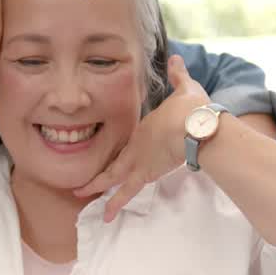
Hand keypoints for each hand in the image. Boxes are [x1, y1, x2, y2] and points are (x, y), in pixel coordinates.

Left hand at [73, 54, 208, 221]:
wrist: (195, 124)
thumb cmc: (193, 108)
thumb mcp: (185, 88)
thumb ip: (179, 76)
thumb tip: (175, 58)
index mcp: (145, 127)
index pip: (131, 144)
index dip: (123, 151)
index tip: (116, 157)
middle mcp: (136, 144)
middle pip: (114, 161)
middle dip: (97, 171)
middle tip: (80, 181)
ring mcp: (138, 160)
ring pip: (113, 177)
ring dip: (96, 186)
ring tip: (80, 195)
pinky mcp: (145, 174)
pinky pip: (126, 192)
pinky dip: (114, 203)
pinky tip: (104, 215)